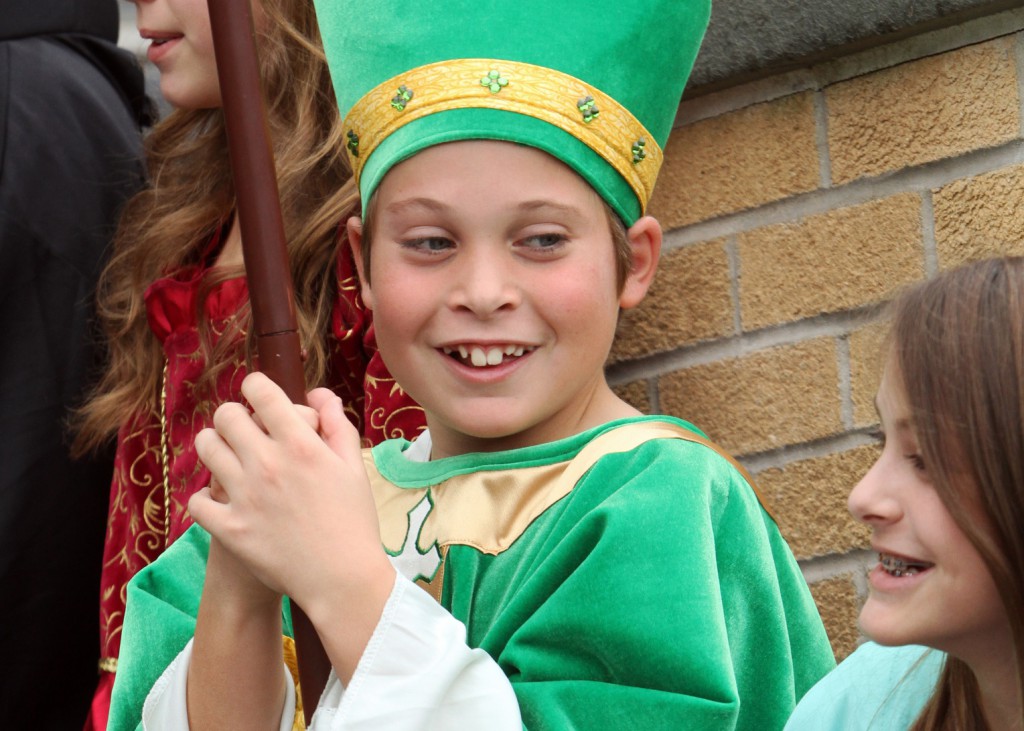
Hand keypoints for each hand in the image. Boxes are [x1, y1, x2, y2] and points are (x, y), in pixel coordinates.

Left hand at [190, 372, 392, 611]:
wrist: (341, 579)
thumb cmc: (354, 521)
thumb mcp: (353, 467)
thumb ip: (336, 424)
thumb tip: (318, 393)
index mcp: (301, 444)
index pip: (261, 392)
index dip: (256, 385)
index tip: (258, 392)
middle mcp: (268, 463)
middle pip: (226, 416)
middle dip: (233, 415)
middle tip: (242, 428)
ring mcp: (244, 496)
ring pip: (206, 449)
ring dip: (214, 446)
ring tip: (226, 457)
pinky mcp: (229, 528)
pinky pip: (197, 500)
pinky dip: (205, 497)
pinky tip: (221, 500)